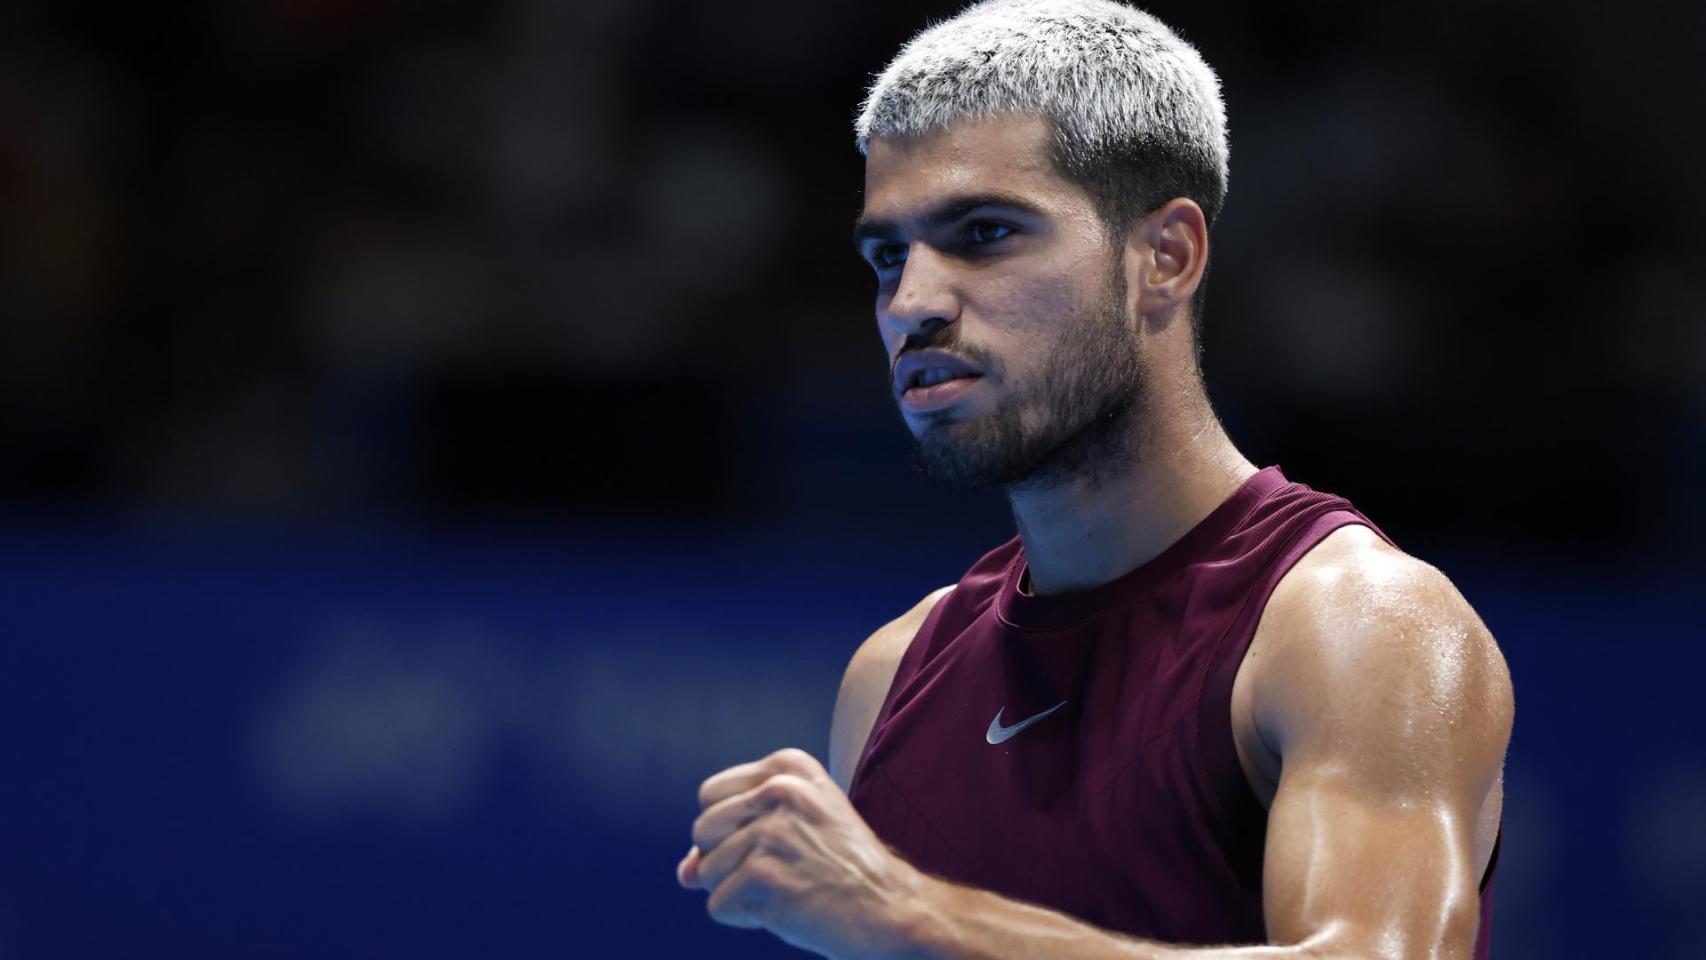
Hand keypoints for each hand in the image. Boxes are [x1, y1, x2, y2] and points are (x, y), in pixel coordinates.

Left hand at [677, 747, 930, 958]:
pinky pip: (718, 905)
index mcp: (788, 767)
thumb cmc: (844, 870)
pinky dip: (744, 917)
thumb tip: (684, 873)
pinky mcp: (764, 873)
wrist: (891, 909)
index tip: (775, 842)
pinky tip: (785, 910)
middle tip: (779, 871)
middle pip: (702, 829)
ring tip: (787, 889)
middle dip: (726, 860)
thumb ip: (734, 839)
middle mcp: (778, 789)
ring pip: (705, 870)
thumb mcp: (795, 831)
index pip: (711, 794)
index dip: (731, 830)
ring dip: (738, 892)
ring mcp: (771, 830)